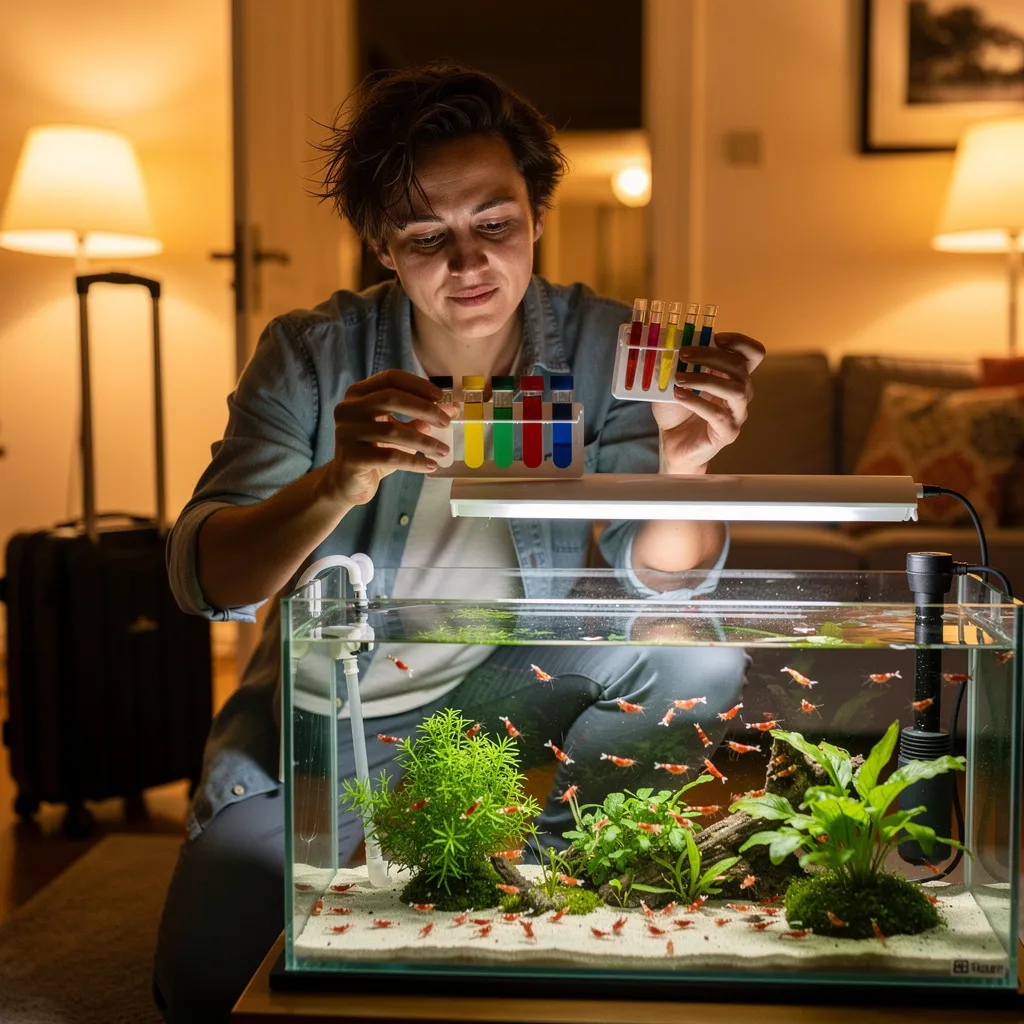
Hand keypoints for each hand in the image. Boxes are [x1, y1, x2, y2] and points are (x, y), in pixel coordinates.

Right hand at [319, 369, 450, 506]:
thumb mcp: (398, 430)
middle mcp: (348, 409)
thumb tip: (451, 408)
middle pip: (391, 398)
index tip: (440, 397)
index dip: (417, 385)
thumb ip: (419, 417)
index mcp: (358, 394)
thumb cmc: (375, 450)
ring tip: (443, 451)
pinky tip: (430, 465)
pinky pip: (390, 457)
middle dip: (424, 409)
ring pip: (392, 430)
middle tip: (446, 422)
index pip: (390, 378)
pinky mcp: (351, 458)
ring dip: (424, 441)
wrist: (348, 482)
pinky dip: (414, 461)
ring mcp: (346, 433)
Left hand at [651, 333, 764, 473]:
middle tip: (684, 355)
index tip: (716, 336)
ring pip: (736, 390)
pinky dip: (697, 402)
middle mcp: (741, 394)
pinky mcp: (727, 433)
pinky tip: (679, 396)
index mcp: (733, 377)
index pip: (752, 354)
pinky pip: (719, 415)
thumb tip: (666, 342)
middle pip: (740, 367)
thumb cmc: (677, 411)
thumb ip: (676, 363)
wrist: (673, 444)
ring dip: (705, 379)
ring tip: (679, 378)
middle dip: (711, 356)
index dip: (740, 342)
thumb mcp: (674, 381)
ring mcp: (737, 414)